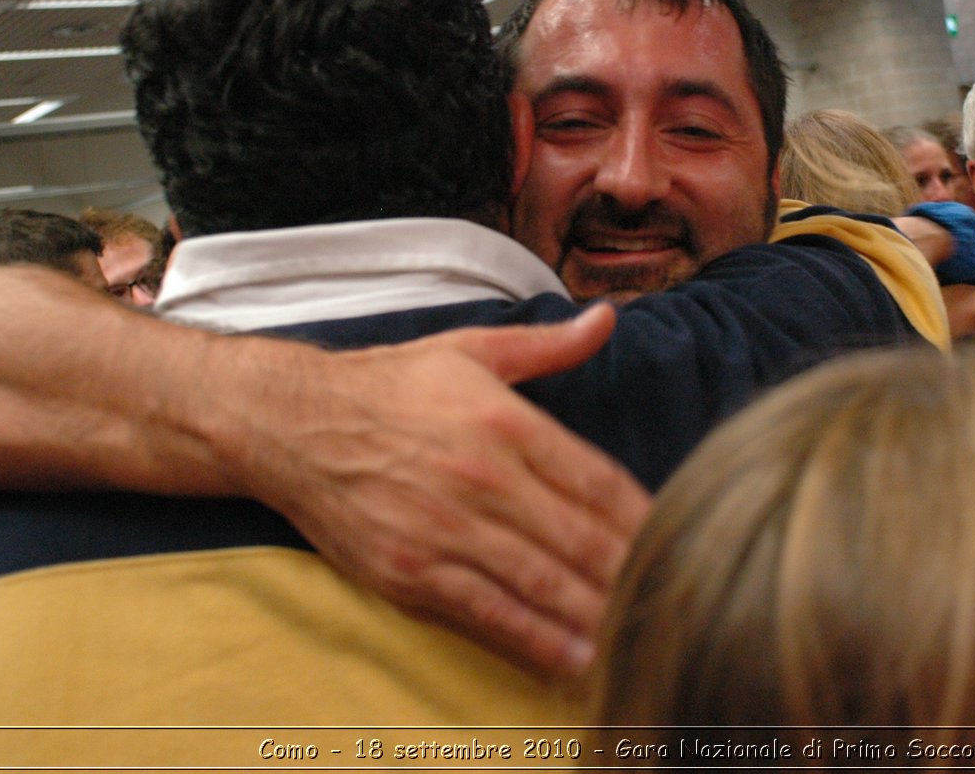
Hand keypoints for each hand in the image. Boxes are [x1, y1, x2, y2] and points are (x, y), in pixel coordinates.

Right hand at [219, 305, 651, 678]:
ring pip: (543, 583)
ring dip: (599, 614)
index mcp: (505, 421)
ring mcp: (447, 531)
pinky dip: (538, 641)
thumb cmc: (388, 384)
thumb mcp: (471, 348)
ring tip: (645, 635)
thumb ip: (548, 345)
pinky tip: (577, 657)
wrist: (293, 423)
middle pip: (581, 538)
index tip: (682, 537)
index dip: (643, 516)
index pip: (597, 479)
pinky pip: (489, 614)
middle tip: (680, 597)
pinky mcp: (412, 573)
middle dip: (634, 573)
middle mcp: (483, 478)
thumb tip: (608, 318)